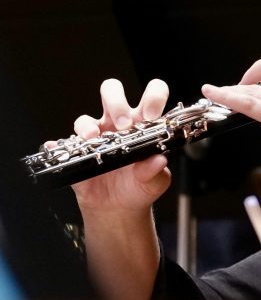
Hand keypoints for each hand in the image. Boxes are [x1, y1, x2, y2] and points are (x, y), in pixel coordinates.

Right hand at [70, 78, 172, 214]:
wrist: (120, 207)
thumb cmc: (140, 186)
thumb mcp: (155, 181)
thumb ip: (156, 171)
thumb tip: (158, 160)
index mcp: (144, 123)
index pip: (152, 95)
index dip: (154, 96)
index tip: (153, 114)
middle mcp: (119, 124)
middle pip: (112, 92)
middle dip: (116, 102)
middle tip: (123, 124)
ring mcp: (98, 135)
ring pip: (86, 118)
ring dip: (88, 125)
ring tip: (94, 138)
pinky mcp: (80, 151)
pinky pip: (67, 143)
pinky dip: (62, 144)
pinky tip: (61, 148)